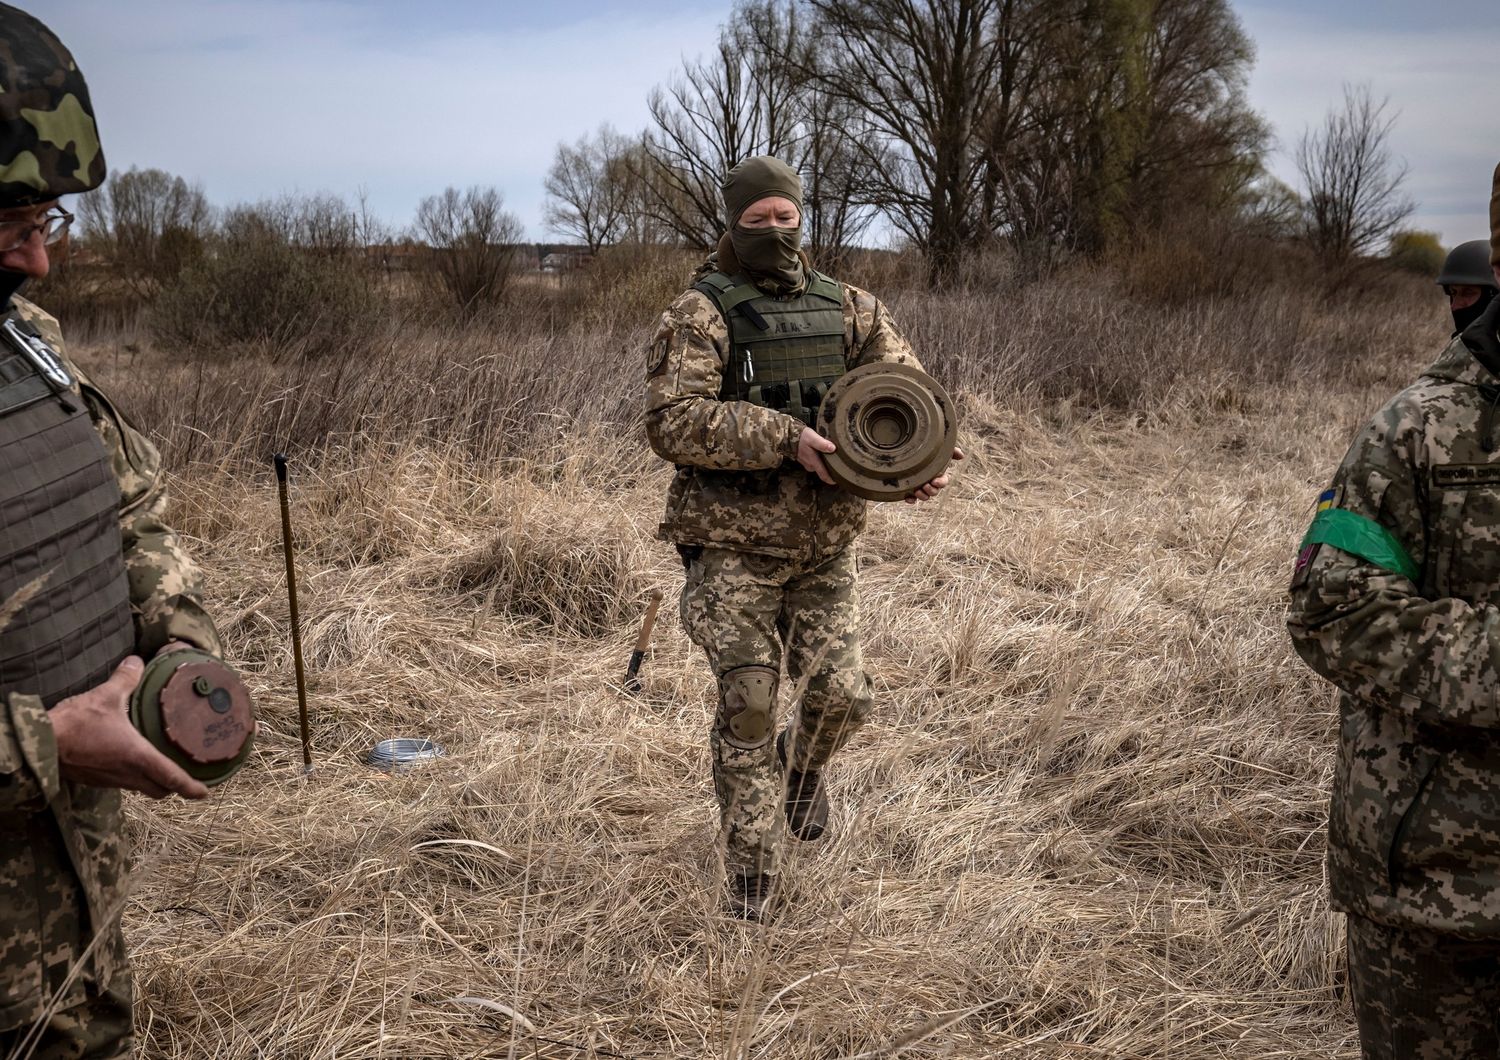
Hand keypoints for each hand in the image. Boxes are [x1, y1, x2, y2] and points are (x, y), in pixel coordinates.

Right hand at [51, 656, 209, 798]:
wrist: (40, 743)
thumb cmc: (76, 724)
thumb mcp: (105, 697)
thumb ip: (125, 680)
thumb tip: (137, 662)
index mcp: (138, 757)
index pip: (172, 778)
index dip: (190, 787)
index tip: (204, 793)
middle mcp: (127, 774)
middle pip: (159, 789)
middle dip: (174, 786)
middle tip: (185, 777)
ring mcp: (109, 780)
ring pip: (140, 788)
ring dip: (153, 782)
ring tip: (162, 768)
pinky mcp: (94, 779)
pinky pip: (121, 783)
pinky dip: (132, 777)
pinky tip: (129, 762)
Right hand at [797, 427, 836, 485]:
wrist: (787, 436)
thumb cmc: (800, 437)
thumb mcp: (812, 438)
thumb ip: (822, 444)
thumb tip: (833, 448)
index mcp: (813, 462)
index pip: (824, 475)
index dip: (832, 479)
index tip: (839, 480)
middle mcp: (810, 465)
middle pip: (822, 471)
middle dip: (829, 470)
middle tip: (839, 466)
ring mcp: (806, 463)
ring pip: (818, 467)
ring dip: (824, 464)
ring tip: (832, 459)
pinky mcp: (804, 460)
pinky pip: (813, 463)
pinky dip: (818, 460)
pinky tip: (821, 454)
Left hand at [905, 446, 964, 504]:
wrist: (908, 454)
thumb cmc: (927, 452)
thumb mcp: (939, 450)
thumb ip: (951, 451)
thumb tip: (961, 455)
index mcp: (938, 475)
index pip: (943, 482)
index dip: (941, 483)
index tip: (935, 480)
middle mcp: (930, 483)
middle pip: (934, 491)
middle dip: (931, 490)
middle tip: (925, 485)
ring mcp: (920, 487)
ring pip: (924, 497)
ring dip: (922, 496)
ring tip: (917, 491)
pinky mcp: (909, 490)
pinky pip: (911, 499)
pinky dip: (910, 500)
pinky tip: (908, 498)